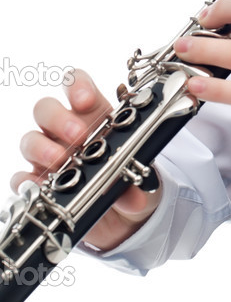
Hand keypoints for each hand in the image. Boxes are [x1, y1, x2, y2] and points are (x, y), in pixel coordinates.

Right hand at [11, 69, 161, 250]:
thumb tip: (135, 197)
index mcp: (94, 115)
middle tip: (78, 135)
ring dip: (42, 148)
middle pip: (46, 109)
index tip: (86, 100)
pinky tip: (41, 187)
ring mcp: (49, 156)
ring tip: (61, 161)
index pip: (77, 85)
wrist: (122, 216)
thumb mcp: (137, 175)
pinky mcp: (39, 184)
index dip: (77, 86)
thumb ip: (135, 181)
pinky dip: (28, 182)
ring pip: (30, 139)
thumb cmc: (128, 179)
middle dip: (59, 118)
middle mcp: (66, 130)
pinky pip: (21, 178)